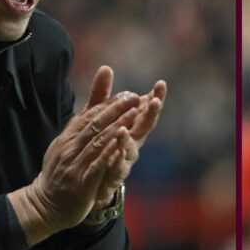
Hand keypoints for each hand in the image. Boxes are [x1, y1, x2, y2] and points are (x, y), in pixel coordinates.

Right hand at [10, 67, 140, 241]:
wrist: (45, 204)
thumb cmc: (61, 172)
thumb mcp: (67, 144)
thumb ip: (82, 125)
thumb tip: (94, 104)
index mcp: (68, 137)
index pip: (90, 115)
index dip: (109, 103)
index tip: (128, 94)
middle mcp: (70, 148)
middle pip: (95, 124)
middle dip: (116, 109)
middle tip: (134, 98)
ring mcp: (75, 165)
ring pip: (97, 141)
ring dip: (116, 126)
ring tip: (134, 114)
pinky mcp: (82, 183)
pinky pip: (97, 166)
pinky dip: (109, 154)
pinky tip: (121, 144)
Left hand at [80, 67, 166, 208]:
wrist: (88, 181)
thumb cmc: (102, 146)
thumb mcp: (100, 118)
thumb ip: (102, 95)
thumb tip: (106, 67)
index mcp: (130, 127)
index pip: (144, 109)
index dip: (155, 98)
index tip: (161, 84)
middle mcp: (131, 143)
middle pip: (143, 128)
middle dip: (150, 115)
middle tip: (154, 102)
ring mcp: (124, 160)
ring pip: (130, 149)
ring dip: (127, 139)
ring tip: (123, 130)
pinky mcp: (112, 177)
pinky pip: (115, 170)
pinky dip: (115, 162)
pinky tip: (112, 155)